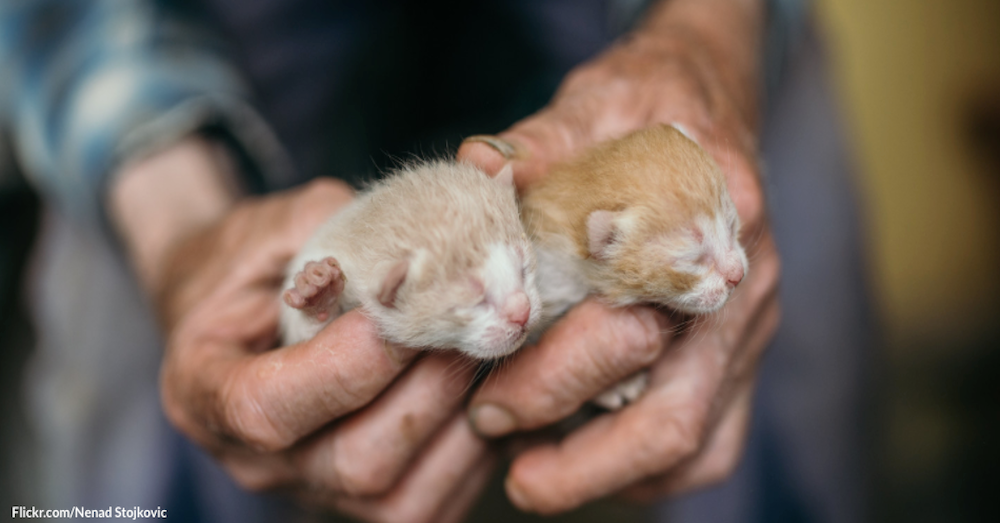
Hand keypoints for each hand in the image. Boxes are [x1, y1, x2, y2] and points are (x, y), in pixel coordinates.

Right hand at [147, 174, 492, 521]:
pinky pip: (434, 504)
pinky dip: (475, 450)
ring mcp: (313, 490)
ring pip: (404, 496)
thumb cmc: (253, 263)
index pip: (267, 409)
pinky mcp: (365, 503)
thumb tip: (427, 237)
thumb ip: (334, 229)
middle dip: (428, 386)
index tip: (400, 304)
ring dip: (463, 418)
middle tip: (472, 319)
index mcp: (204, 389)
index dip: (345, 366)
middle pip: (355, 464)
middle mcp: (256, 461)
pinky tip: (488, 388)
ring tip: (488, 347)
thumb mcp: (271, 228)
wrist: (243, 308)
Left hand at [457, 0, 779, 512]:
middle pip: (674, 409)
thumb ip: (537, 146)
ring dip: (615, 474)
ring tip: (536, 479)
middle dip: (583, 456)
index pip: (634, 326)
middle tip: (506, 463)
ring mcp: (747, 325)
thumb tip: (476, 169)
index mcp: (709, 220)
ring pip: (701, 441)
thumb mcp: (592, 105)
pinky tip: (595, 460)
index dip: (555, 378)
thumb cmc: (645, 105)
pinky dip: (655, 467)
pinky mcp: (740, 350)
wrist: (708, 103)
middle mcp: (739, 284)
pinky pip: (718, 437)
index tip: (487, 406)